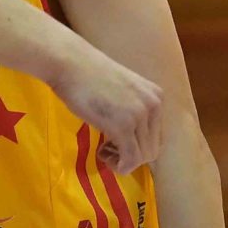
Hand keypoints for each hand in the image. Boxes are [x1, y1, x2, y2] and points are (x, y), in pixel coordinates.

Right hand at [49, 37, 162, 174]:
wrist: (70, 63)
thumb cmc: (87, 74)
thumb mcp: (122, 91)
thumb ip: (133, 108)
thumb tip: (132, 137)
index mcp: (156, 96)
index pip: (157, 135)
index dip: (137, 145)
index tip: (117, 142)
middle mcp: (154, 105)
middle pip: (153, 148)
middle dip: (131, 155)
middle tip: (107, 148)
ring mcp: (140, 115)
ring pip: (143, 156)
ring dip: (124, 160)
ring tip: (104, 150)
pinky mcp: (123, 126)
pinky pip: (130, 159)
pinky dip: (119, 165)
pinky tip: (102, 153)